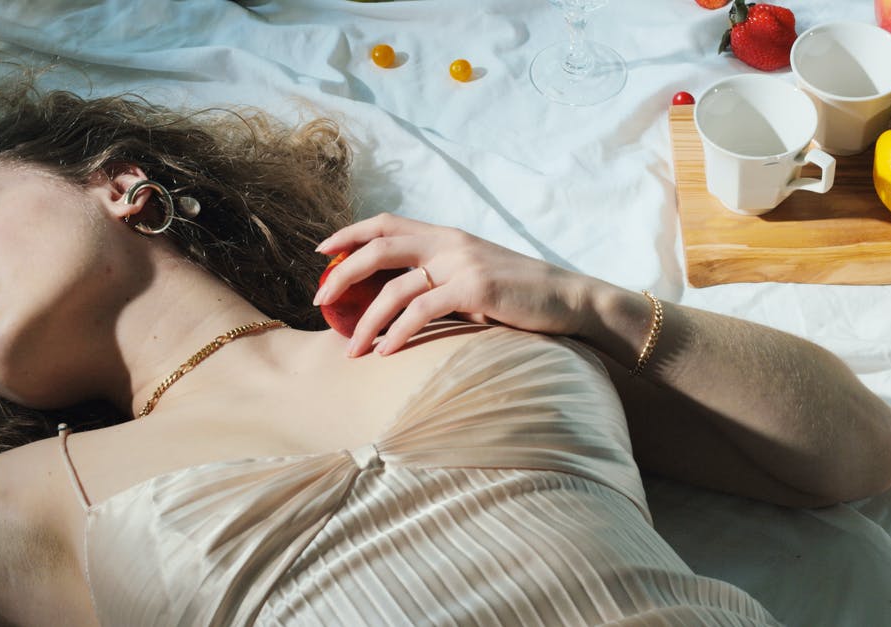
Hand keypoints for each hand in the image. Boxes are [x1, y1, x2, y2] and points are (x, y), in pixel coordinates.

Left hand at [314, 213, 596, 355]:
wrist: (570, 299)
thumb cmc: (521, 296)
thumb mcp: (476, 275)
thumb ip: (442, 277)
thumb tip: (400, 299)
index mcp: (447, 236)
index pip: (386, 223)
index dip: (349, 233)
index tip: (321, 252)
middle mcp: (450, 243)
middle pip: (379, 247)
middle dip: (342, 274)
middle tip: (319, 302)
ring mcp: (462, 264)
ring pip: (395, 288)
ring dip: (365, 321)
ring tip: (350, 351)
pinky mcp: (475, 289)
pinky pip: (422, 311)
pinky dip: (397, 333)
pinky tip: (384, 353)